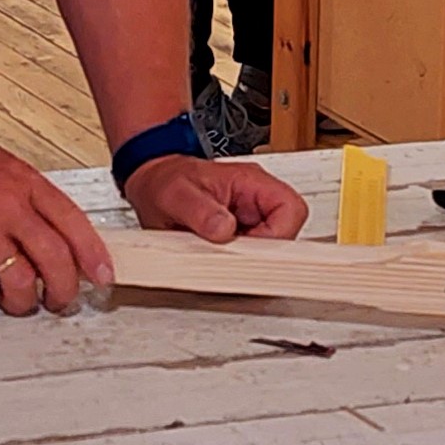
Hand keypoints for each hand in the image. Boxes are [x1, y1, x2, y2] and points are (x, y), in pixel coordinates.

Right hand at [0, 123, 115, 315]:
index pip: (73, 222)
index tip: (101, 275)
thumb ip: (26, 196)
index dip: (93, 255)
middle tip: (59, 300)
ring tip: (14, 301)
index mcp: (22, 182)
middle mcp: (6, 206)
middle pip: (56, 259)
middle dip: (65, 290)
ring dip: (22, 301)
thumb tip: (54, 229)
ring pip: (22, 282)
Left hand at [125, 154, 312, 242]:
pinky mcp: (241, 235)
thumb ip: (199, 211)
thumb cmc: (166, 181)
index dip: (278, 236)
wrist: (154, 184)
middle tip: (229, 260)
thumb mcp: (176, 193)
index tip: (252, 252)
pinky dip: (237, 263)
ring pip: (271, 249)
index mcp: (252, 181)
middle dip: (262, 254)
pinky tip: (214, 259)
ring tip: (215, 257)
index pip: (290, 209)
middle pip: (286, 233)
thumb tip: (224, 229)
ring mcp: (251, 218)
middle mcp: (257, 199)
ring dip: (247, 260)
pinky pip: (252, 255)